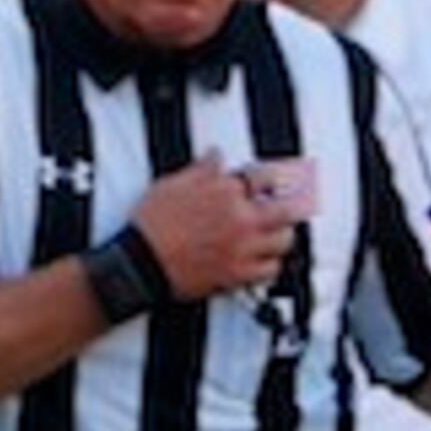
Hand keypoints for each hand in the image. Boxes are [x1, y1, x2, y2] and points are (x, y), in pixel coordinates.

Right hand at [124, 150, 299, 298]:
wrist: (141, 262)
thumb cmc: (152, 226)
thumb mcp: (172, 183)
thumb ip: (201, 169)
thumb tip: (215, 156)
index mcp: (225, 190)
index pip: (265, 177)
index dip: (273, 179)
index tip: (275, 182)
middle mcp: (240, 217)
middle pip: (287, 209)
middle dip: (289, 207)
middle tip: (289, 208)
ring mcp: (242, 246)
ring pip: (284, 240)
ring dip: (282, 236)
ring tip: (277, 234)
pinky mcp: (238, 274)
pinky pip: (271, 270)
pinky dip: (271, 265)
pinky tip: (264, 261)